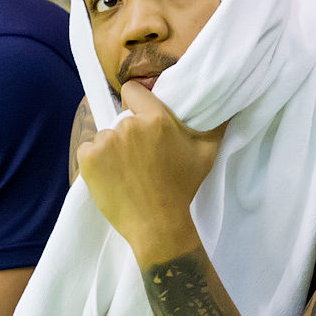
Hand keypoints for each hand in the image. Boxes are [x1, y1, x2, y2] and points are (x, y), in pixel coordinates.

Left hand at [76, 82, 225, 263]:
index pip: (132, 91)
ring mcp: (106, 141)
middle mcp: (129, 125)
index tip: (140, 115)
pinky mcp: (89, 159)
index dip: (136, 101)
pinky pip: (87, 151)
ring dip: (112, 150)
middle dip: (129, 135)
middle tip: (141, 159)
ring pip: (104, 136)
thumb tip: (228, 108)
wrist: (158, 224)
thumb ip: (216, 126)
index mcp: (156, 118)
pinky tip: (111, 178)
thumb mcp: (206, 154)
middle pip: (121, 119)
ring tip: (127, 173)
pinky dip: (95, 163)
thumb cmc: (182, 188)